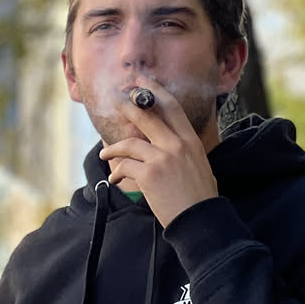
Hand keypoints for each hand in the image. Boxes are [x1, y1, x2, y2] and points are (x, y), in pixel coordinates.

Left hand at [98, 81, 217, 226]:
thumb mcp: (199, 164)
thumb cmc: (199, 197)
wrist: (200, 221)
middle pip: (147, 116)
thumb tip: (167, 139)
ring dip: (113, 148)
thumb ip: (183, 149)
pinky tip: (115, 179)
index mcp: (191, 141)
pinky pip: (125, 166)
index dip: (155, 91)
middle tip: (116, 102)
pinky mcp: (149, 174)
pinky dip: (117, 172)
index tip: (142, 82)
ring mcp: (162, 158)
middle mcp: (177, 145)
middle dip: (128, 106)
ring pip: (129, 143)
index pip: (172, 107)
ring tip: (104, 154)